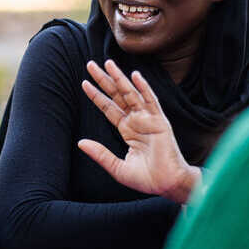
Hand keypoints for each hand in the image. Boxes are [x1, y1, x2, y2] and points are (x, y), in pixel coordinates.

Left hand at [78, 60, 199, 203]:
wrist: (168, 185)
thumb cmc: (147, 179)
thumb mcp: (117, 168)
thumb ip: (100, 154)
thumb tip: (80, 143)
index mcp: (127, 130)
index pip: (108, 108)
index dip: (96, 95)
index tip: (84, 83)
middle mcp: (137, 121)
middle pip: (117, 95)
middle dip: (104, 80)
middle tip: (90, 64)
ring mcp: (148, 119)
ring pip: (131, 94)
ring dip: (120, 78)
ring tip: (107, 63)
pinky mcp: (160, 122)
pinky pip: (151, 101)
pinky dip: (144, 88)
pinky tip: (135, 76)